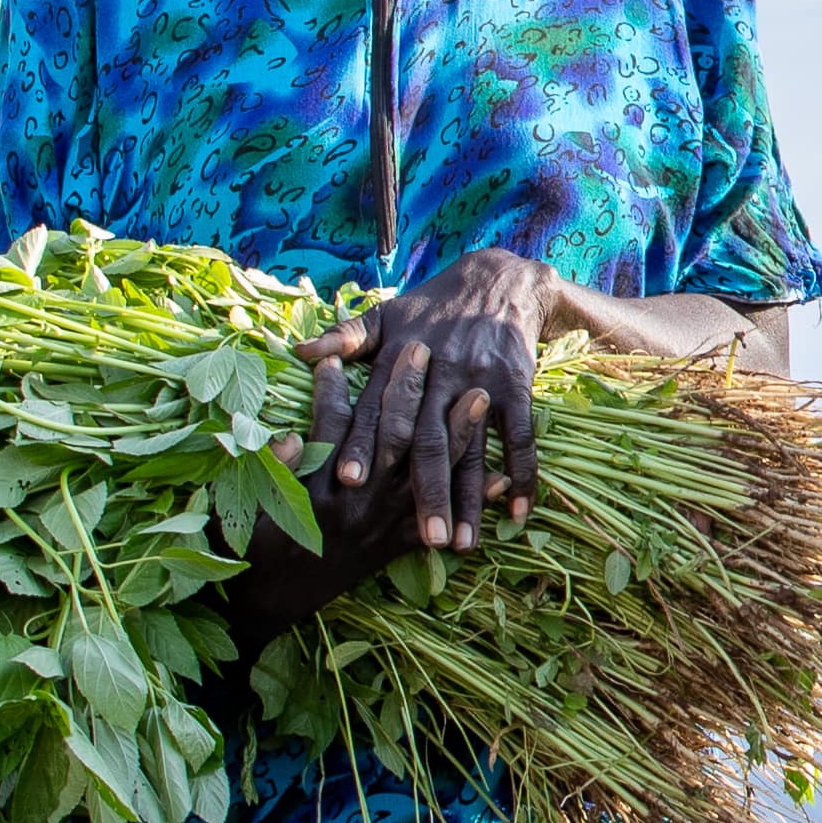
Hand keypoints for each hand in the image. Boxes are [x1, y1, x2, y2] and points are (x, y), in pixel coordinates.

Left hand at [308, 245, 579, 552]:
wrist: (499, 278)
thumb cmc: (433, 305)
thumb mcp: (386, 315)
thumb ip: (344, 338)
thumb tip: (301, 354)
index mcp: (402, 361)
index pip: (378, 411)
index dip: (362, 444)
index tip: (346, 483)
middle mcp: (440, 375)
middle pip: (429, 443)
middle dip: (426, 494)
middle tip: (422, 538)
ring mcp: (479, 382)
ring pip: (473, 450)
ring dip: (471, 499)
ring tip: (463, 543)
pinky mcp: (515, 385)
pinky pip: (519, 437)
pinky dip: (520, 475)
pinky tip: (517, 512)